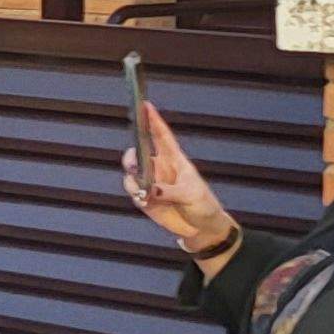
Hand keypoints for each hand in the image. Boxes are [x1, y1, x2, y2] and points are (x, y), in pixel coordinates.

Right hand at [129, 104, 240, 255]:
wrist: (201, 228)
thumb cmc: (203, 205)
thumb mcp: (192, 195)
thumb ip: (170, 191)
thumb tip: (151, 188)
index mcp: (175, 160)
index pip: (161, 136)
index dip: (153, 120)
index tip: (144, 105)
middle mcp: (159, 169)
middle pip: (137, 154)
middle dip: (131, 157)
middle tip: (133, 166)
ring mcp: (150, 183)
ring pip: (130, 174)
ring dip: (132, 181)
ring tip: (144, 192)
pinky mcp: (144, 199)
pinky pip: (132, 192)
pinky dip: (135, 195)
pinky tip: (146, 201)